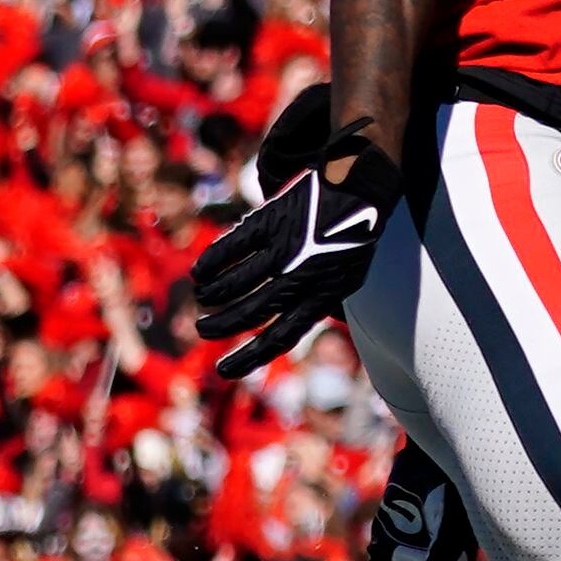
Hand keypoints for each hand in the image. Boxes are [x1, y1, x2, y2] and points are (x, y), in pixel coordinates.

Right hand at [190, 117, 408, 376]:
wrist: (360, 189)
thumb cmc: (353, 238)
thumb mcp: (347, 278)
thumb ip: (320, 304)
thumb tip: (289, 331)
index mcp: (323, 296)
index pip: (281, 337)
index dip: (249, 357)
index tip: (223, 371)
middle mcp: (303, 276)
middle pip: (253, 311)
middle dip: (222, 324)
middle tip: (202, 328)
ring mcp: (286, 247)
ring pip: (238, 281)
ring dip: (215, 294)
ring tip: (203, 300)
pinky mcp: (273, 221)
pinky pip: (233, 246)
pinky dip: (213, 261)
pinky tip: (201, 271)